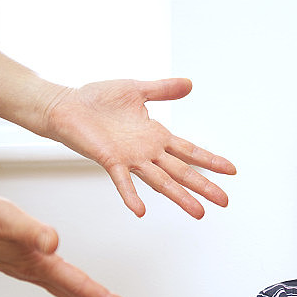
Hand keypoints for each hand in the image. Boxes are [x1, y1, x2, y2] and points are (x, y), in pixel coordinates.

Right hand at [0, 193, 137, 296]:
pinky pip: (59, 283)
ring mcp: (31, 271)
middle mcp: (37, 273)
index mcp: (40, 265)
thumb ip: (31, 231)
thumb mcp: (6, 218)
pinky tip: (77, 286)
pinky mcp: (25, 263)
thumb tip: (53, 242)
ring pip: (70, 292)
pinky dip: (76, 289)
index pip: (82, 287)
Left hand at [42, 78, 235, 218]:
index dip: (210, 160)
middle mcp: (147, 151)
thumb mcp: (136, 89)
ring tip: (199, 212)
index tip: (231, 170)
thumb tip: (189, 84)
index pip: (189, 151)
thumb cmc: (97, 99)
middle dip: (204, 186)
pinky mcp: (110, 160)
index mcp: (155, 135)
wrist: (65, 105)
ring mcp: (130, 158)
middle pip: (182, 172)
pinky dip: (131, 196)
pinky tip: (140, 211)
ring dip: (180, 197)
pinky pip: (122, 181)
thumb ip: (163, 89)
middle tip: (224, 201)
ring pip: (161, 181)